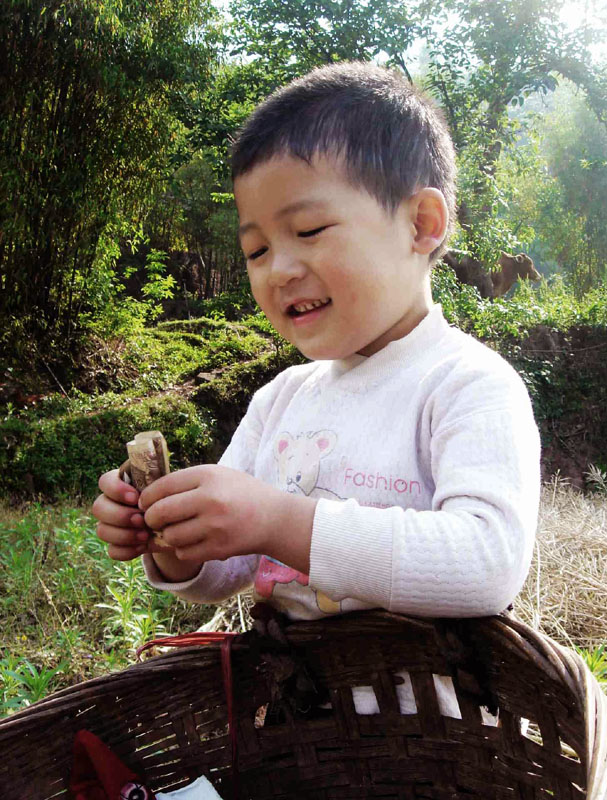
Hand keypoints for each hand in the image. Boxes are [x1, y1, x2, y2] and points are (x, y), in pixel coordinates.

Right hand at [92, 469, 165, 560]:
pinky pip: (112, 550)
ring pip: (101, 530)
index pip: (105, 481)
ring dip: (124, 534)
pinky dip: (126, 550)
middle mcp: (111, 503)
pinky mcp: (117, 544)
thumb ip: (157, 484)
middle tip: (142, 520)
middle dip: (120, 516)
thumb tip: (156, 486)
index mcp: (121, 483)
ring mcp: (111, 524)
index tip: (136, 497)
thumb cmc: (170, 499)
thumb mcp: (166, 488)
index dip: (116, 490)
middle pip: (98, 507)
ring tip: (145, 535)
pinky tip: (142, 546)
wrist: (178, 522)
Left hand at [139, 465, 316, 572]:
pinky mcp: (219, 548)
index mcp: (208, 476)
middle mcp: (210, 499)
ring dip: (167, 535)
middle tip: (153, 520)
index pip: (162, 486)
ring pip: (170, 536)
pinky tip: (191, 541)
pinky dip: (182, 549)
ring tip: (175, 530)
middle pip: (161, 512)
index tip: (145, 503)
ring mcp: (215, 526)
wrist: (275, 518)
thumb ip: (187, 481)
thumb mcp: (218, 475)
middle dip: (150, 518)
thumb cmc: (241, 493)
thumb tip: (148, 495)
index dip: (146, 497)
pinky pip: (184, 553)